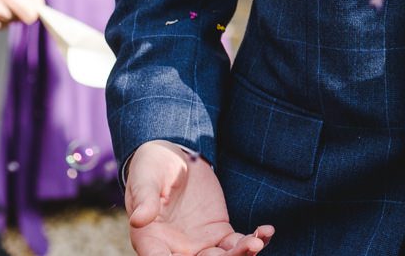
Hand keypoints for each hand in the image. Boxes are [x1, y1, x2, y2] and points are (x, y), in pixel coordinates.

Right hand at [126, 142, 272, 255]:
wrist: (173, 158)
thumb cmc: (151, 169)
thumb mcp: (145, 180)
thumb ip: (144, 200)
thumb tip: (138, 220)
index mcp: (150, 241)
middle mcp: (175, 250)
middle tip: (245, 247)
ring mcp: (199, 244)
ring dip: (241, 255)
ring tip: (256, 242)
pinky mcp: (219, 233)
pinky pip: (237, 244)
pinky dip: (253, 241)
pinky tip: (266, 232)